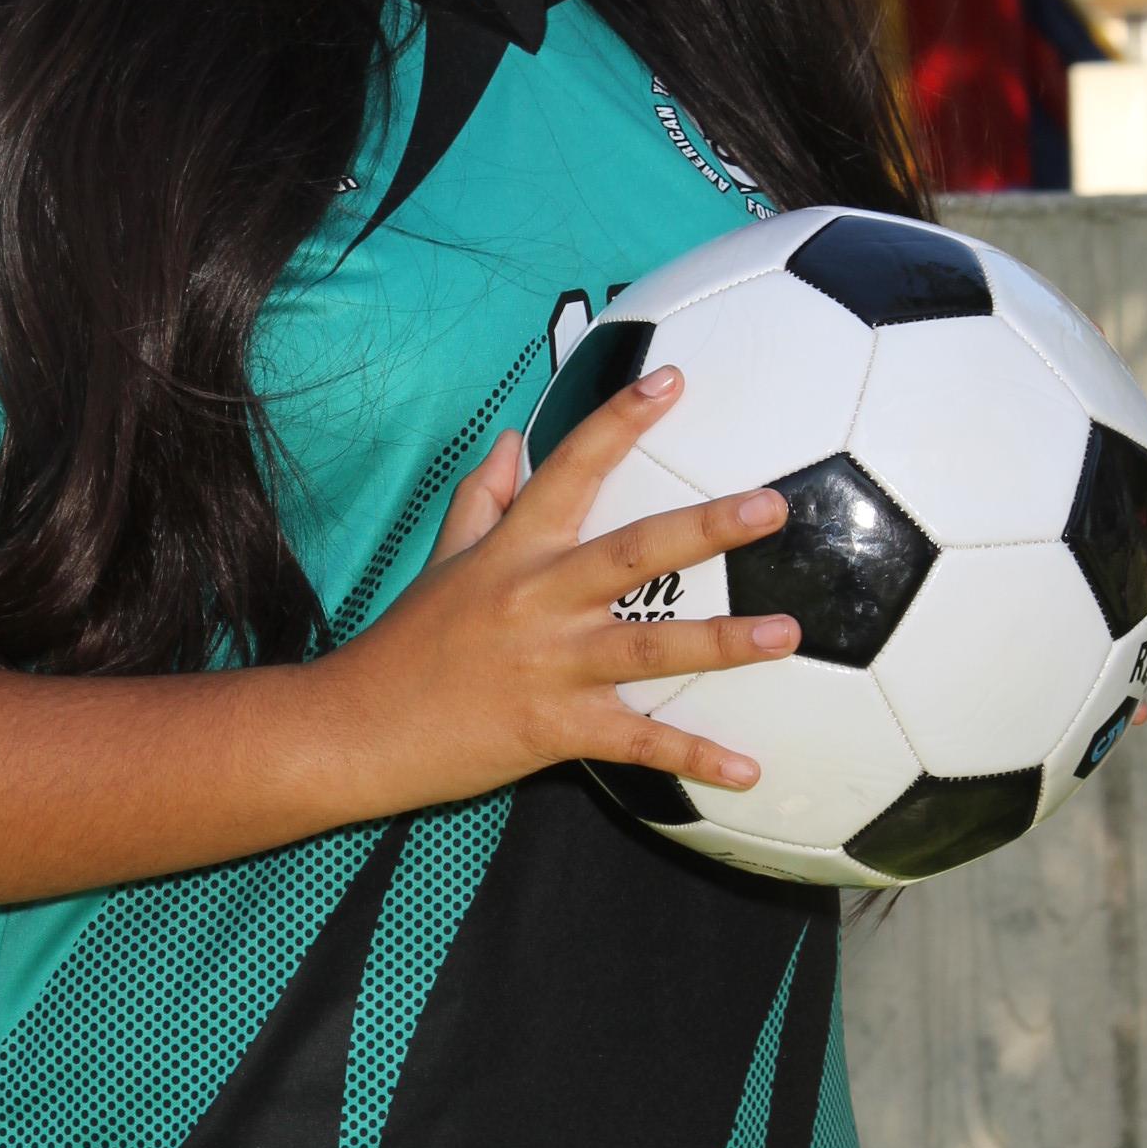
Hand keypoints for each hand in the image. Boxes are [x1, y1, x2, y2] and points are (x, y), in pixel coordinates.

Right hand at [325, 366, 797, 811]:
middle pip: (634, 554)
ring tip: (788, 633)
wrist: (358, 727)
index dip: (621, 419)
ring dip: (724, 642)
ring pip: (651, 647)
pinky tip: (748, 768)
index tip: (671, 379)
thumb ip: (482, 499)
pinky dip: (694, 757)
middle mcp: (538, 599)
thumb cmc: (406, 642)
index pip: (572, 468)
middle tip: (772, 506)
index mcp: (514, 550)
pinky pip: (637, 743)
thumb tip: (513, 439)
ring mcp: (551, 666)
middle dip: (706, 527)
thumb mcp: (442, 559)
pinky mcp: (556, 729)